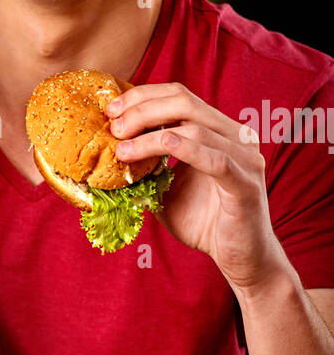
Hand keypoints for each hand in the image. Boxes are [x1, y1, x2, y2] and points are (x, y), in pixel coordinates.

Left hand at [106, 83, 288, 291]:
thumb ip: (147, 170)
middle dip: (142, 109)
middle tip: (113, 126)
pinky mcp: (245, 183)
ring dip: (150, 136)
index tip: (111, 109)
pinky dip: (183, 150)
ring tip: (121, 149)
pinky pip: (215, 160)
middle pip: (185, 103)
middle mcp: (236, 137)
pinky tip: (155, 150)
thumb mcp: (166, 191)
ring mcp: (244, 158)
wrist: (240, 258)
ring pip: (195, 128)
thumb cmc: (205, 223)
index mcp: (219, 132)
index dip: (143, 97)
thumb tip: (109, 156)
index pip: (180, 96)